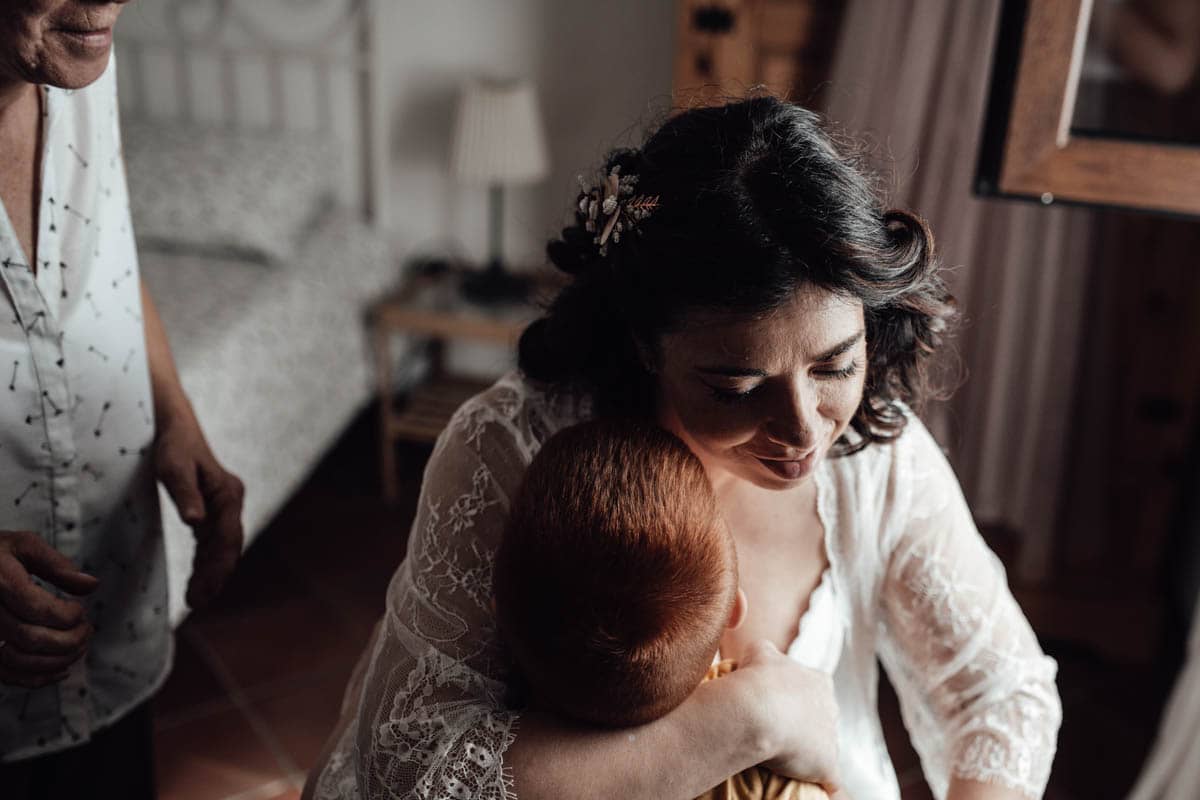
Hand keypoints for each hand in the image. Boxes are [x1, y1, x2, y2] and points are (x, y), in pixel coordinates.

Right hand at [0, 531, 98, 687]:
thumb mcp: (23, 545)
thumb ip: (57, 565)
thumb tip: (92, 585)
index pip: (37, 609)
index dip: (68, 615)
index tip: (80, 609)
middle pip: (31, 638)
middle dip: (69, 638)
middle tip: (87, 629)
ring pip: (19, 660)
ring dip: (57, 660)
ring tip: (79, 646)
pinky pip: (5, 674)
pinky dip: (36, 678)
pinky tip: (61, 669)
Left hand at [154, 415, 243, 609]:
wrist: (175, 427)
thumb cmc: (173, 445)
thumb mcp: (174, 467)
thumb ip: (185, 495)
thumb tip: (195, 522)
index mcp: (228, 494)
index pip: (226, 539)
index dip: (216, 568)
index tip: (202, 592)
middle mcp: (232, 502)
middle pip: (229, 547)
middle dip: (216, 576)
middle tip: (198, 603)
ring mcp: (225, 506)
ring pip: (224, 547)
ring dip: (213, 572)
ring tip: (198, 599)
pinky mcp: (215, 510)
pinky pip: (215, 541)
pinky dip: (208, 560)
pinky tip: (198, 578)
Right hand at [735, 639, 840, 791]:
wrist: (758, 709)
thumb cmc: (757, 677)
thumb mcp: (758, 652)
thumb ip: (763, 653)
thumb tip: (758, 655)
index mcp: (818, 681)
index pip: (814, 688)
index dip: (795, 697)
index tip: (777, 703)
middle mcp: (831, 707)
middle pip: (822, 717)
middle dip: (806, 723)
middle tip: (779, 732)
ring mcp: (831, 738)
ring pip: (824, 747)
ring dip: (809, 753)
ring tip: (785, 759)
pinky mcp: (827, 765)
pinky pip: (830, 780)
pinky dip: (823, 784)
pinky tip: (816, 789)